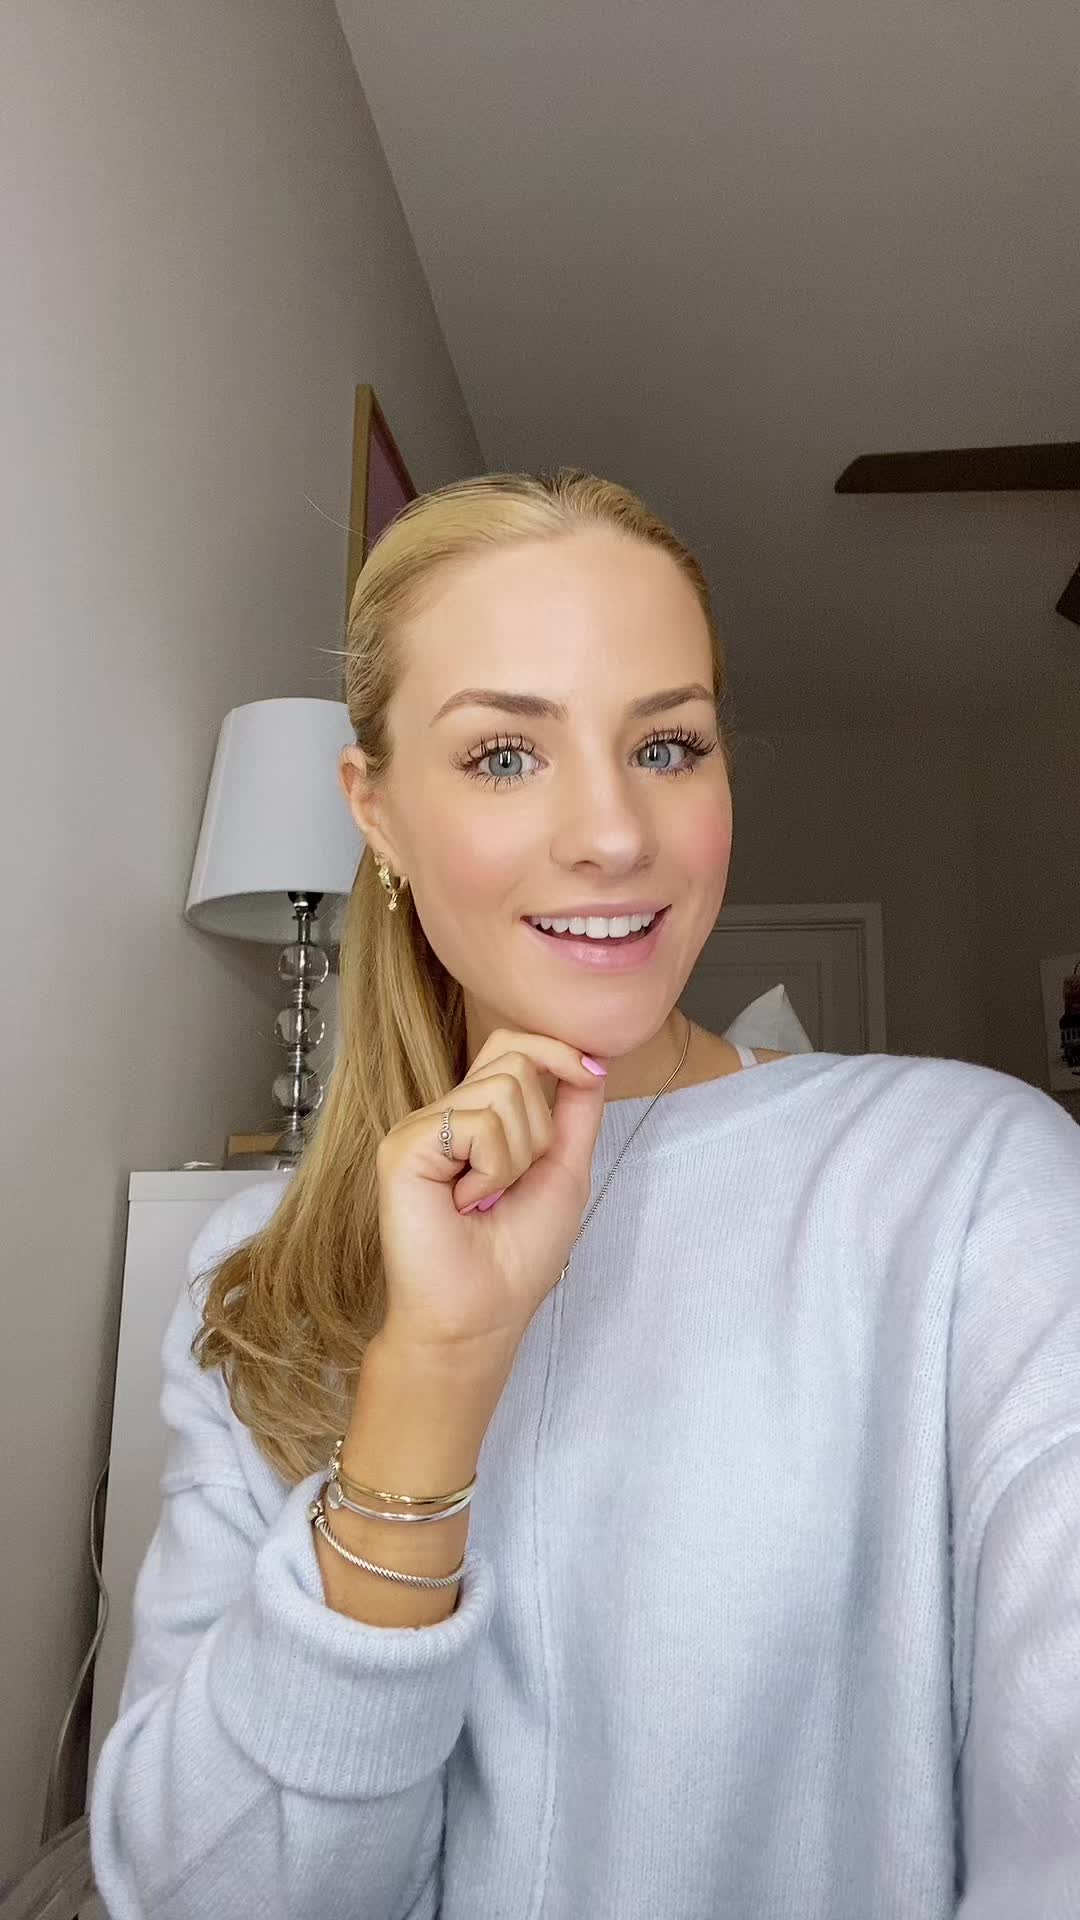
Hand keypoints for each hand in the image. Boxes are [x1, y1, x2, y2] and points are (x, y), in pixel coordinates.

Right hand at [374, 1028, 607, 1354]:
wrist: (480, 1315)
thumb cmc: (517, 1257)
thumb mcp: (563, 1169)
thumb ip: (576, 1111)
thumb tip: (594, 1057)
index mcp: (475, 1117)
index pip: (511, 1045)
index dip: (554, 1050)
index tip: (589, 1073)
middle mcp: (444, 1114)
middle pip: (515, 1062)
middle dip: (538, 1130)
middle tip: (508, 1185)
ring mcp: (420, 1127)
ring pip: (504, 1091)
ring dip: (515, 1158)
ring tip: (485, 1200)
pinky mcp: (404, 1145)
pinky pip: (479, 1125)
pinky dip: (492, 1171)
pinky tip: (464, 1204)